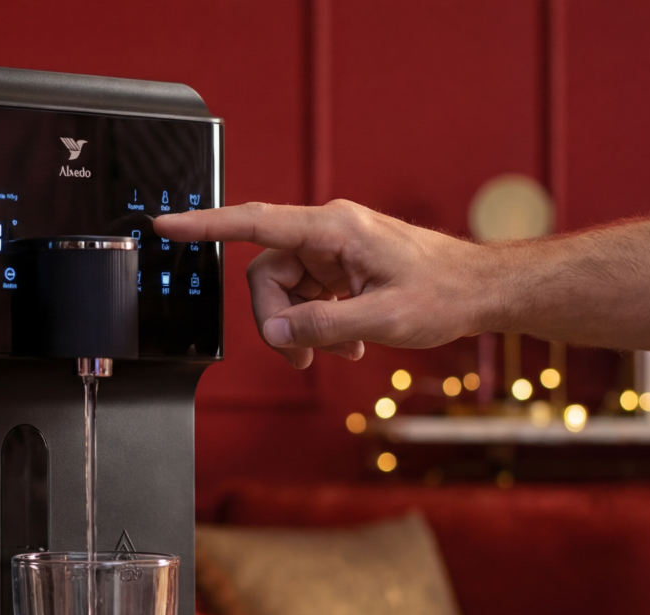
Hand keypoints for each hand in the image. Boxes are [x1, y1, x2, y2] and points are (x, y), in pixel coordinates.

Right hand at [153, 200, 493, 368]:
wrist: (482, 291)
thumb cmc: (445, 294)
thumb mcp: (382, 318)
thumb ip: (323, 325)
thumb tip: (278, 332)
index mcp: (334, 229)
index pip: (255, 221)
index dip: (205, 225)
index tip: (167, 224)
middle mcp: (329, 231)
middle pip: (268, 274)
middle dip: (277, 320)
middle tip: (300, 357)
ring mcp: (335, 248)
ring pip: (287, 289)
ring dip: (302, 328)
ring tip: (334, 356)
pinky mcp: (343, 266)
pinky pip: (310, 294)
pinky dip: (320, 323)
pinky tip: (348, 347)